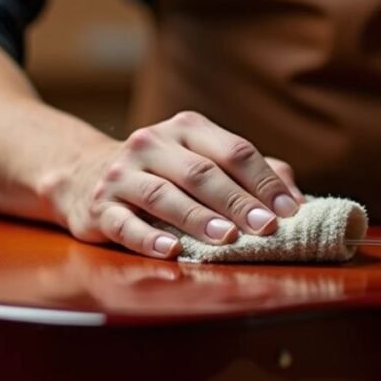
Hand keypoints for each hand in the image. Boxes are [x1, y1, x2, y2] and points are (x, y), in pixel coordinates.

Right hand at [39, 111, 304, 258]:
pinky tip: (171, 250)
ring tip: (226, 237)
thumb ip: (250, 175)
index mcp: (186, 129)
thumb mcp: (203, 161)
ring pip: (164, 195)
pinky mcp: (99, 206)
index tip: (289, 211)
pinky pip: (125, 223)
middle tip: (266, 227)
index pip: (234, 151)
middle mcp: (152, 144)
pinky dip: (149, 238)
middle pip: (202, 173)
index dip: (264, 181)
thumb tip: (296, 200)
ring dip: (198, 218)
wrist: (84, 174)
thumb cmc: (164, 174)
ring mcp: (123, 174)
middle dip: (238, 201)